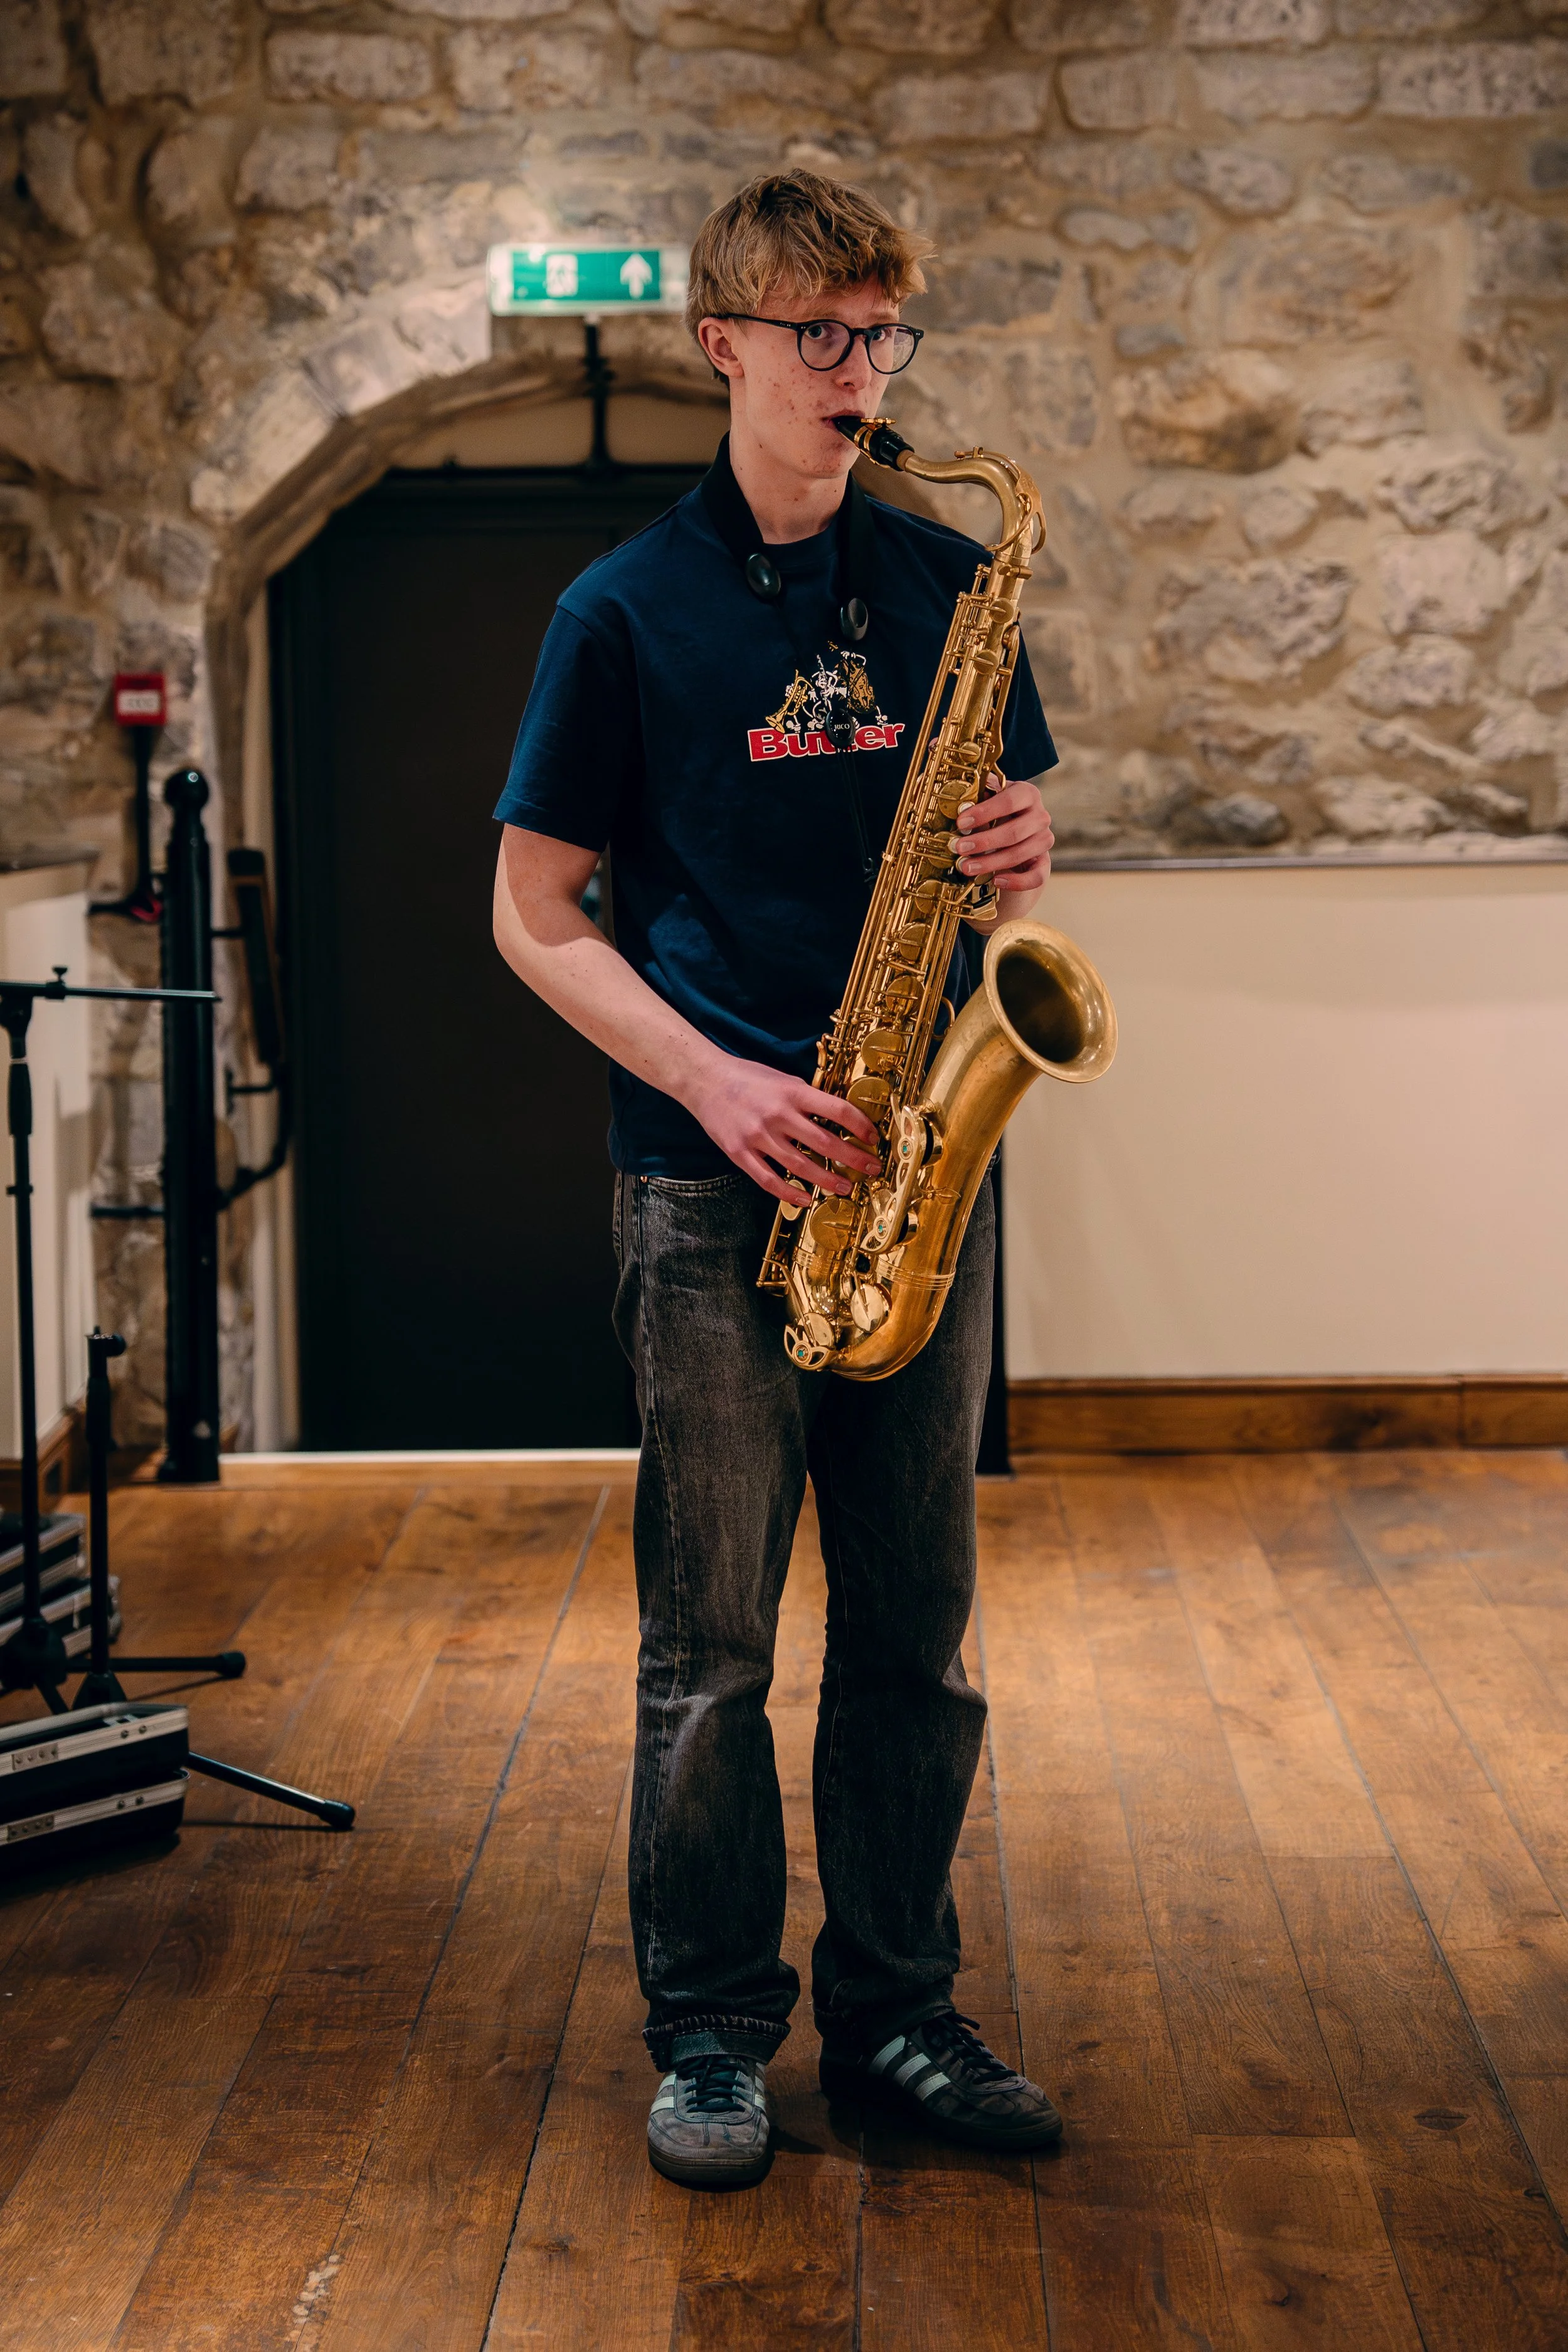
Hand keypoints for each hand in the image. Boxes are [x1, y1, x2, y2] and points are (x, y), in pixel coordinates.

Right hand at [685, 1053, 882, 1204]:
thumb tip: (837, 1116)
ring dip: (827, 1179)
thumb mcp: (783, 1079)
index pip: (837, 1110)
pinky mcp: (740, 1153)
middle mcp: (778, 1115)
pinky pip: (769, 1180)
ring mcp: (758, 1136)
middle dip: (853, 1158)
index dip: (860, 1126)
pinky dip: (790, 1192)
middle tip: (871, 1168)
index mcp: (793, 1093)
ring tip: (845, 1187)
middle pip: (825, 1143)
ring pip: (800, 1166)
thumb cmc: (747, 1078)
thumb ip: (806, 1098)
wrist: (704, 1080)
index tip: (872, 1138)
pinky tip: (806, 1198)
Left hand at [955, 772, 1053, 898]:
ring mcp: (1044, 840)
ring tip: (966, 867)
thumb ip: (979, 799)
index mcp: (1027, 794)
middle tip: (960, 848)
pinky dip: (1016, 882)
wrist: (1010, 833)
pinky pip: (1036, 876)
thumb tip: (962, 802)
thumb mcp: (987, 801)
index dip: (984, 812)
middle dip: (984, 841)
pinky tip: (996, 881)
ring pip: (1020, 854)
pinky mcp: (1043, 863)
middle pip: (1015, 831)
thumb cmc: (995, 813)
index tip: (961, 823)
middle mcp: (1040, 816)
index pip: (1009, 801)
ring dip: (991, 862)